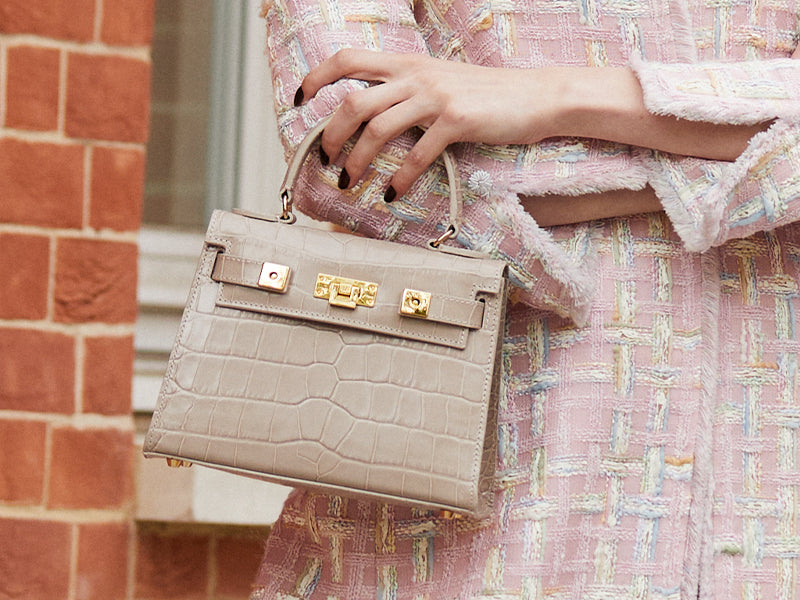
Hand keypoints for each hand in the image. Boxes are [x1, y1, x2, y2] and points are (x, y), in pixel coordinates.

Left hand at [295, 49, 564, 197]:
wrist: (535, 96)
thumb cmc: (485, 94)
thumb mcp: (439, 81)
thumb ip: (405, 90)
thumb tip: (371, 114)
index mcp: (407, 62)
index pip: (347, 58)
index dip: (317, 77)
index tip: (301, 102)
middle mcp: (416, 75)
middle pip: (354, 101)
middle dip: (332, 135)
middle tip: (327, 161)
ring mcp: (436, 96)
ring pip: (377, 128)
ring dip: (357, 160)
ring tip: (350, 182)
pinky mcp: (457, 121)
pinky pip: (416, 153)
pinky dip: (399, 177)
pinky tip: (392, 192)